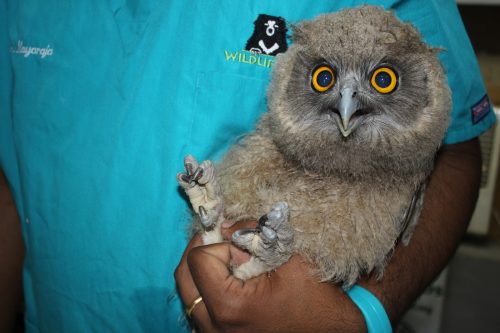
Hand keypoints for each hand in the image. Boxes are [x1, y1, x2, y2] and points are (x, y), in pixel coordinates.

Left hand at [174, 222, 364, 332]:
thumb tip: (227, 224)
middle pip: (184, 277)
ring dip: (202, 269)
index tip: (242, 244)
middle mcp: (214, 327)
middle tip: (221, 239)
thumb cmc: (317, 302)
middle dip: (201, 250)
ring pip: (188, 293)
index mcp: (228, 308)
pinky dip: (207, 288)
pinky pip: (199, 308)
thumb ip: (253, 236)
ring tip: (228, 259)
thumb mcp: (289, 259)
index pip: (199, 259)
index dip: (220, 243)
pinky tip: (230, 280)